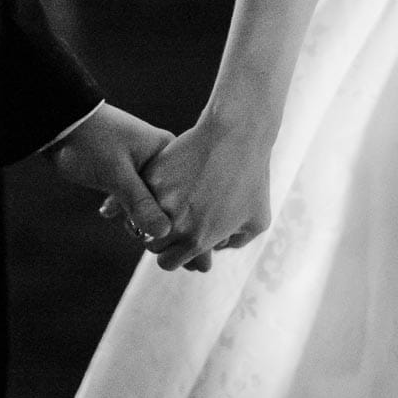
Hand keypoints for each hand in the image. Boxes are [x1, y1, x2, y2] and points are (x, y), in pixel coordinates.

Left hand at [44, 103, 174, 246]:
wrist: (60, 122)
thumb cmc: (91, 142)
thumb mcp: (117, 175)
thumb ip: (140, 203)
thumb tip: (164, 232)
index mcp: (167, 152)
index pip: (182, 192)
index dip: (171, 214)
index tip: (152, 228)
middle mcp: (161, 158)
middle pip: (168, 198)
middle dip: (150, 215)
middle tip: (130, 224)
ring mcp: (145, 164)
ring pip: (149, 199)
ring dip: (134, 212)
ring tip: (119, 217)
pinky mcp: (127, 170)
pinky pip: (133, 194)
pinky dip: (122, 204)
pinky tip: (107, 209)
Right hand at [137, 110, 272, 272]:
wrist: (238, 136)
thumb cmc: (253, 179)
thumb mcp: (257, 220)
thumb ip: (235, 243)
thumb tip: (216, 249)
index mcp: (197, 240)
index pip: (168, 262)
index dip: (174, 254)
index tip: (181, 241)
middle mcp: (174, 224)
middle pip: (152, 245)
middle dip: (162, 238)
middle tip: (176, 222)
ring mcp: (160, 198)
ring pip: (141, 220)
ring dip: (152, 216)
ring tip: (170, 203)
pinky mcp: (153, 175)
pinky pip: (143, 192)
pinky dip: (150, 191)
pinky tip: (168, 181)